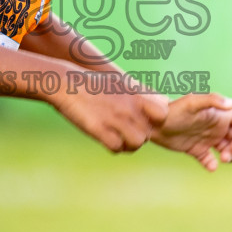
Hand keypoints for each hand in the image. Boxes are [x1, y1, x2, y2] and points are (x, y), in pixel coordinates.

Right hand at [54, 86, 168, 153]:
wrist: (67, 83)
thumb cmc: (95, 84)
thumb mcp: (122, 82)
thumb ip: (143, 94)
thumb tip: (164, 101)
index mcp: (137, 94)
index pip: (163, 113)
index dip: (156, 120)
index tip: (145, 120)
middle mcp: (129, 106)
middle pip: (149, 132)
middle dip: (139, 135)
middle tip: (125, 131)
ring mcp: (116, 118)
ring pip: (138, 143)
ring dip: (128, 144)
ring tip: (118, 138)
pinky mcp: (100, 130)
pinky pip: (117, 148)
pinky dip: (113, 147)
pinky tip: (106, 139)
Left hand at [151, 92, 231, 170]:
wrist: (154, 123)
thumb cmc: (175, 110)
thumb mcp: (193, 102)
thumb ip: (213, 100)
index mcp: (219, 115)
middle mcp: (216, 127)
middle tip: (230, 150)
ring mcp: (207, 139)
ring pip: (227, 150)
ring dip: (230, 156)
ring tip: (222, 158)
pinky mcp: (197, 150)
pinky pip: (210, 160)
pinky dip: (213, 164)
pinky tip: (211, 166)